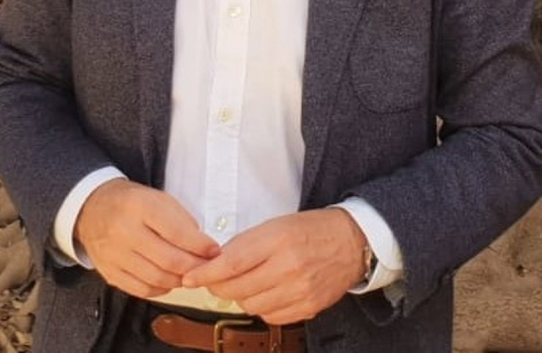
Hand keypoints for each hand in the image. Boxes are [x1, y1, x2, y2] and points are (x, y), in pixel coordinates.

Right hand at [74, 178, 219, 298]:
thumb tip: (203, 247)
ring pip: (156, 278)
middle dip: (194, 267)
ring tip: (191, 274)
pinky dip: (161, 289)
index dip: (199, 245)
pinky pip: (141, 289)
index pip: (176, 231)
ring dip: (180, 280)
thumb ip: (181, 220)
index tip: (214, 251)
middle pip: (168, 259)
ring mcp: (114, 255)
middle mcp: (124, 231)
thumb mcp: (158, 198)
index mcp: (139, 206)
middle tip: (207, 268)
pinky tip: (170, 281)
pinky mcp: (109, 272)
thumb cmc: (132, 202)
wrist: (92, 208)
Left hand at [180, 209, 366, 323]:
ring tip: (248, 282)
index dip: (205, 274)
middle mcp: (289, 267)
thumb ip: (246, 244)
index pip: (231, 264)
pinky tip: (267, 292)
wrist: (351, 242)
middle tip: (215, 279)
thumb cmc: (311, 229)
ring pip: (251, 306)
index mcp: (278, 240)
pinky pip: (271, 316)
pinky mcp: (308, 307)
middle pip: (237, 289)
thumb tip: (215, 263)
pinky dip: (262, 307)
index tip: (189, 277)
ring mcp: (300, 290)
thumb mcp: (276, 224)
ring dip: (241, 296)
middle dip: (219, 286)